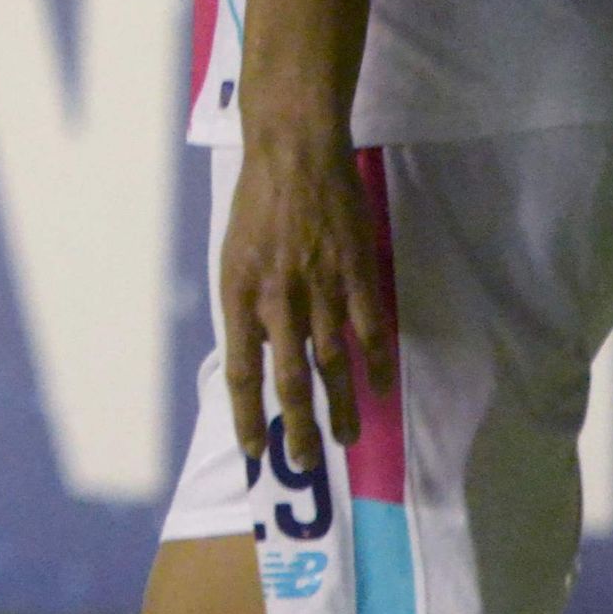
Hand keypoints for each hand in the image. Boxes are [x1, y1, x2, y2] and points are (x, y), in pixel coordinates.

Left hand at [216, 127, 394, 469]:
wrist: (294, 152)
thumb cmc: (257, 202)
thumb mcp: (233, 256)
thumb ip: (246, 306)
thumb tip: (258, 352)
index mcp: (239, 294)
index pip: (240, 370)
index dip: (246, 415)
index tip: (253, 451)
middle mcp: (278, 300)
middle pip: (290, 379)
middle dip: (298, 427)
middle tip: (306, 461)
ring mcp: (320, 289)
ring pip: (333, 364)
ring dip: (341, 407)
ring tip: (346, 440)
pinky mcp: (355, 274)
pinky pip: (369, 331)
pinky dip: (375, 364)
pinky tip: (379, 389)